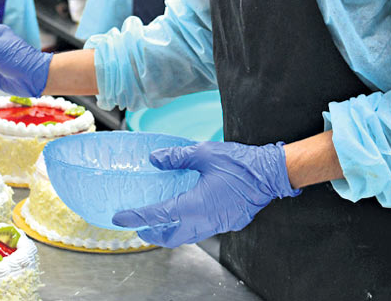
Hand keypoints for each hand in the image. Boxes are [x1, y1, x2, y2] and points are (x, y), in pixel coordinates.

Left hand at [112, 141, 299, 247]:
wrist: (270, 174)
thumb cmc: (240, 164)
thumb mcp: (204, 154)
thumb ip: (177, 157)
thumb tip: (155, 159)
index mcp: (194, 206)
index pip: (157, 215)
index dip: (136, 216)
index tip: (120, 217)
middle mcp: (204, 221)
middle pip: (171, 236)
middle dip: (153, 234)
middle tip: (139, 227)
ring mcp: (217, 224)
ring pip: (188, 235)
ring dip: (171, 231)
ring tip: (160, 223)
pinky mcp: (228, 223)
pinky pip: (202, 230)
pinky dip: (188, 226)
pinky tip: (187, 213)